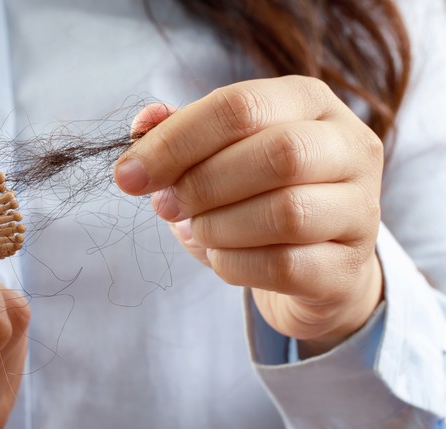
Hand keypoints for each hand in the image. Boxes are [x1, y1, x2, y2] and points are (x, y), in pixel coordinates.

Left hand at [115, 76, 382, 357]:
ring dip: (217, 226)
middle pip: (277, 154)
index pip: (241, 106)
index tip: (127, 175)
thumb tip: (143, 124)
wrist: (308, 261)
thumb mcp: (214, 153)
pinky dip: (234, 263)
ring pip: (286, 212)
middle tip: (166, 205)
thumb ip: (176, 133)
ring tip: (197, 229)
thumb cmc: (253, 194)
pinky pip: (284, 266)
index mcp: (309, 101)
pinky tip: (221, 256)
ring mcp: (360, 209)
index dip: (175, 141)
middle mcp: (348, 147)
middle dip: (202, 184)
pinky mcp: (349, 267)